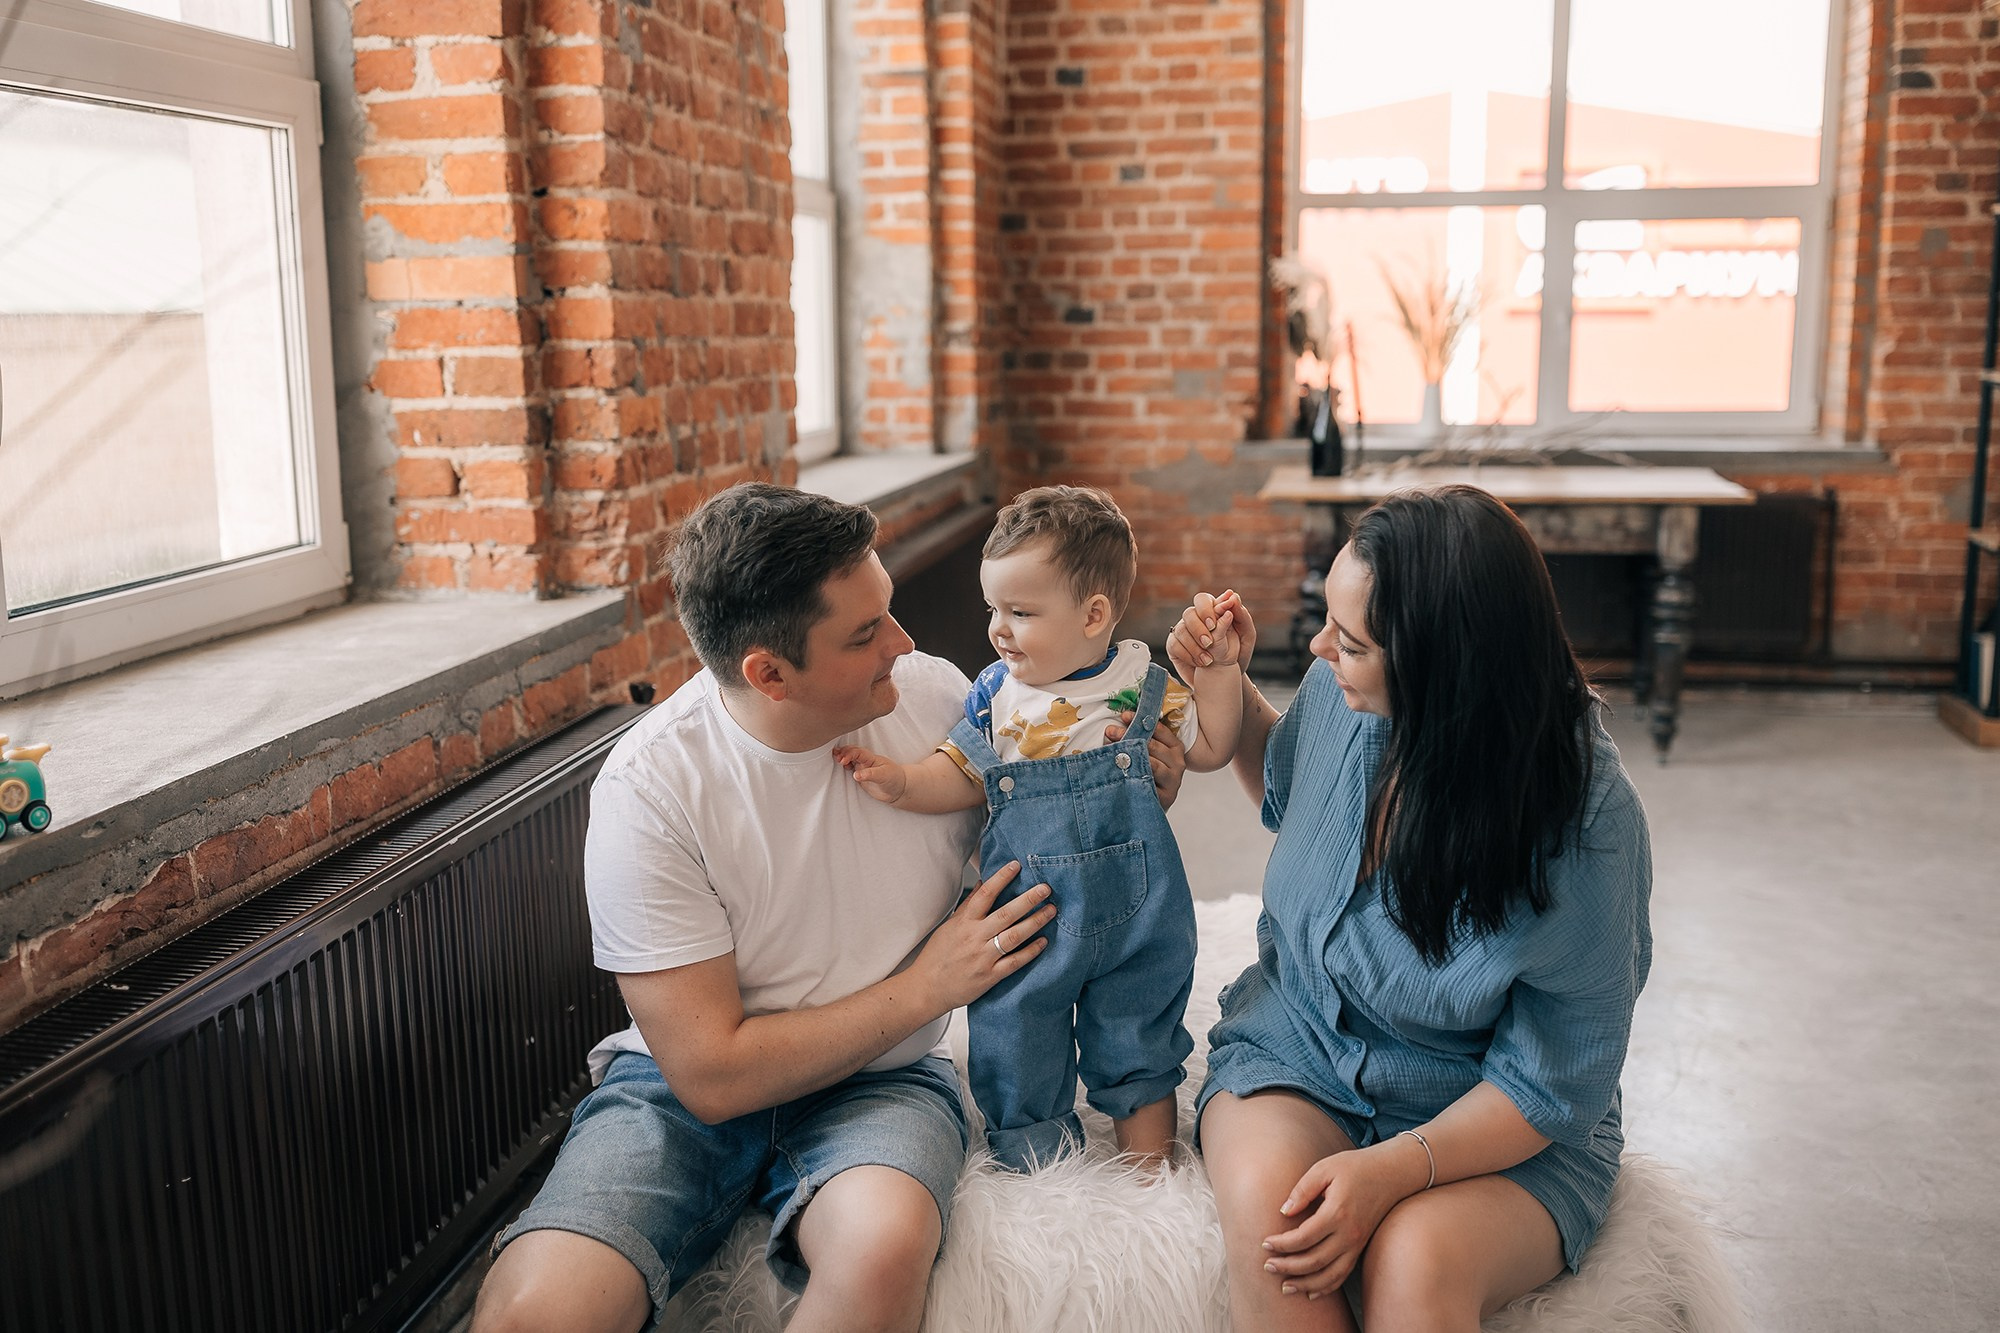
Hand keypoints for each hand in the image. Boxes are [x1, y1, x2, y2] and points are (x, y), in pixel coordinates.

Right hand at [833, 744, 906, 803]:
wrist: (898, 790)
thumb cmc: (894, 778)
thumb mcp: (884, 775)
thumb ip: (870, 775)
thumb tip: (855, 774)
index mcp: (871, 758)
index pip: (857, 752)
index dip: (849, 754)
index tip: (842, 760)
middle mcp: (865, 761)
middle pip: (851, 752)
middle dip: (842, 753)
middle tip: (835, 757)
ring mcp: (862, 768)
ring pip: (849, 759)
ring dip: (841, 757)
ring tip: (833, 759)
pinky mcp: (860, 777)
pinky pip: (849, 769)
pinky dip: (843, 766)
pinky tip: (838, 767)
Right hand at [910, 861, 1054, 1012]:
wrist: (927, 988)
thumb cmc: (937, 956)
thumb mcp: (950, 926)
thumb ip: (969, 905)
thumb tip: (985, 883)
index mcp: (964, 923)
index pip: (985, 895)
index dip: (1001, 878)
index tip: (1016, 865)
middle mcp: (975, 938)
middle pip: (1006, 914)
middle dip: (1028, 899)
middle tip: (1045, 888)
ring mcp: (983, 957)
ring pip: (1014, 936)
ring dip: (1035, 922)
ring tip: (1051, 910)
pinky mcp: (990, 976)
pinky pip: (1015, 962)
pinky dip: (1031, 951)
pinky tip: (1043, 941)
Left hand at [1104, 709, 1185, 809]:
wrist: (1152, 803)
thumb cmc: (1148, 773)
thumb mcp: (1147, 752)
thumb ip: (1137, 737)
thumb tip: (1117, 725)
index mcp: (1175, 748)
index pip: (1160, 730)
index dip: (1141, 721)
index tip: (1124, 716)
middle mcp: (1178, 763)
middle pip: (1153, 746)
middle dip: (1129, 736)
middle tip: (1111, 731)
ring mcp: (1173, 781)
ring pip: (1152, 765)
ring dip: (1130, 756)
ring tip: (1112, 750)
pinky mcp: (1165, 797)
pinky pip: (1148, 784)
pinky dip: (1133, 777)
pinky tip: (1120, 771)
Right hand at [1169, 590, 1256, 673]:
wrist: (1228, 678)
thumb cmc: (1238, 655)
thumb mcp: (1246, 636)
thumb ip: (1242, 616)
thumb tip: (1232, 595)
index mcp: (1212, 612)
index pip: (1203, 600)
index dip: (1206, 609)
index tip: (1213, 625)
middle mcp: (1195, 619)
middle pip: (1188, 613)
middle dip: (1198, 627)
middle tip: (1209, 642)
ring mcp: (1183, 632)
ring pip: (1180, 629)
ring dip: (1194, 645)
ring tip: (1208, 660)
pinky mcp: (1174, 646)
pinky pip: (1174, 644)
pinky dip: (1187, 654)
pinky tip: (1199, 664)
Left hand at [1260, 1148, 1406, 1297]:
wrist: (1390, 1174)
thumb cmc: (1354, 1167)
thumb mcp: (1324, 1168)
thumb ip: (1302, 1190)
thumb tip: (1283, 1211)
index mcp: (1337, 1212)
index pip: (1304, 1237)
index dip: (1282, 1244)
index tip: (1264, 1243)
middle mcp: (1349, 1234)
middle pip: (1314, 1261)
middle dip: (1288, 1267)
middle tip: (1267, 1267)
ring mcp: (1357, 1244)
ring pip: (1329, 1275)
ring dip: (1305, 1284)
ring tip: (1284, 1287)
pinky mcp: (1360, 1248)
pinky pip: (1343, 1275)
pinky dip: (1326, 1287)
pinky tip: (1310, 1293)